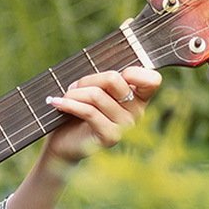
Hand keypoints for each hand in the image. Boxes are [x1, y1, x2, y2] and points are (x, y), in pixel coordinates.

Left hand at [41, 66, 162, 171]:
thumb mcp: (92, 91)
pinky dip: (69, 104)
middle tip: (74, 88)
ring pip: (97, 95)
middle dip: (87, 80)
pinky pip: (89, 112)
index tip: (110, 76)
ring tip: (63, 98)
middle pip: (113, 79)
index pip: (152, 79)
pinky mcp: (111, 136)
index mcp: (139, 98)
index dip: (134, 72)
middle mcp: (137, 112)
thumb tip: (102, 65)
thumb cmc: (78, 112)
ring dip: (73, 93)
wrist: (64, 143)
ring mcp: (126, 126)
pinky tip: (56, 102)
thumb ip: (102, 79)